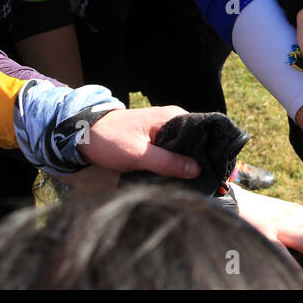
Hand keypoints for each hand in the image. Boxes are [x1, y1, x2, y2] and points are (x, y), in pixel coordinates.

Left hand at [77, 105, 200, 178]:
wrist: (84, 134)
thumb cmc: (110, 140)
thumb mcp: (139, 154)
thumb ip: (168, 162)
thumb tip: (197, 170)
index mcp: (173, 117)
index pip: (204, 132)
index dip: (212, 152)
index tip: (219, 172)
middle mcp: (173, 120)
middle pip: (197, 142)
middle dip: (201, 162)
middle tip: (209, 184)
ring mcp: (164, 129)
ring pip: (185, 149)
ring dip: (188, 165)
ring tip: (197, 185)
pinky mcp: (156, 140)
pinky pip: (174, 152)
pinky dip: (176, 164)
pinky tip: (180, 179)